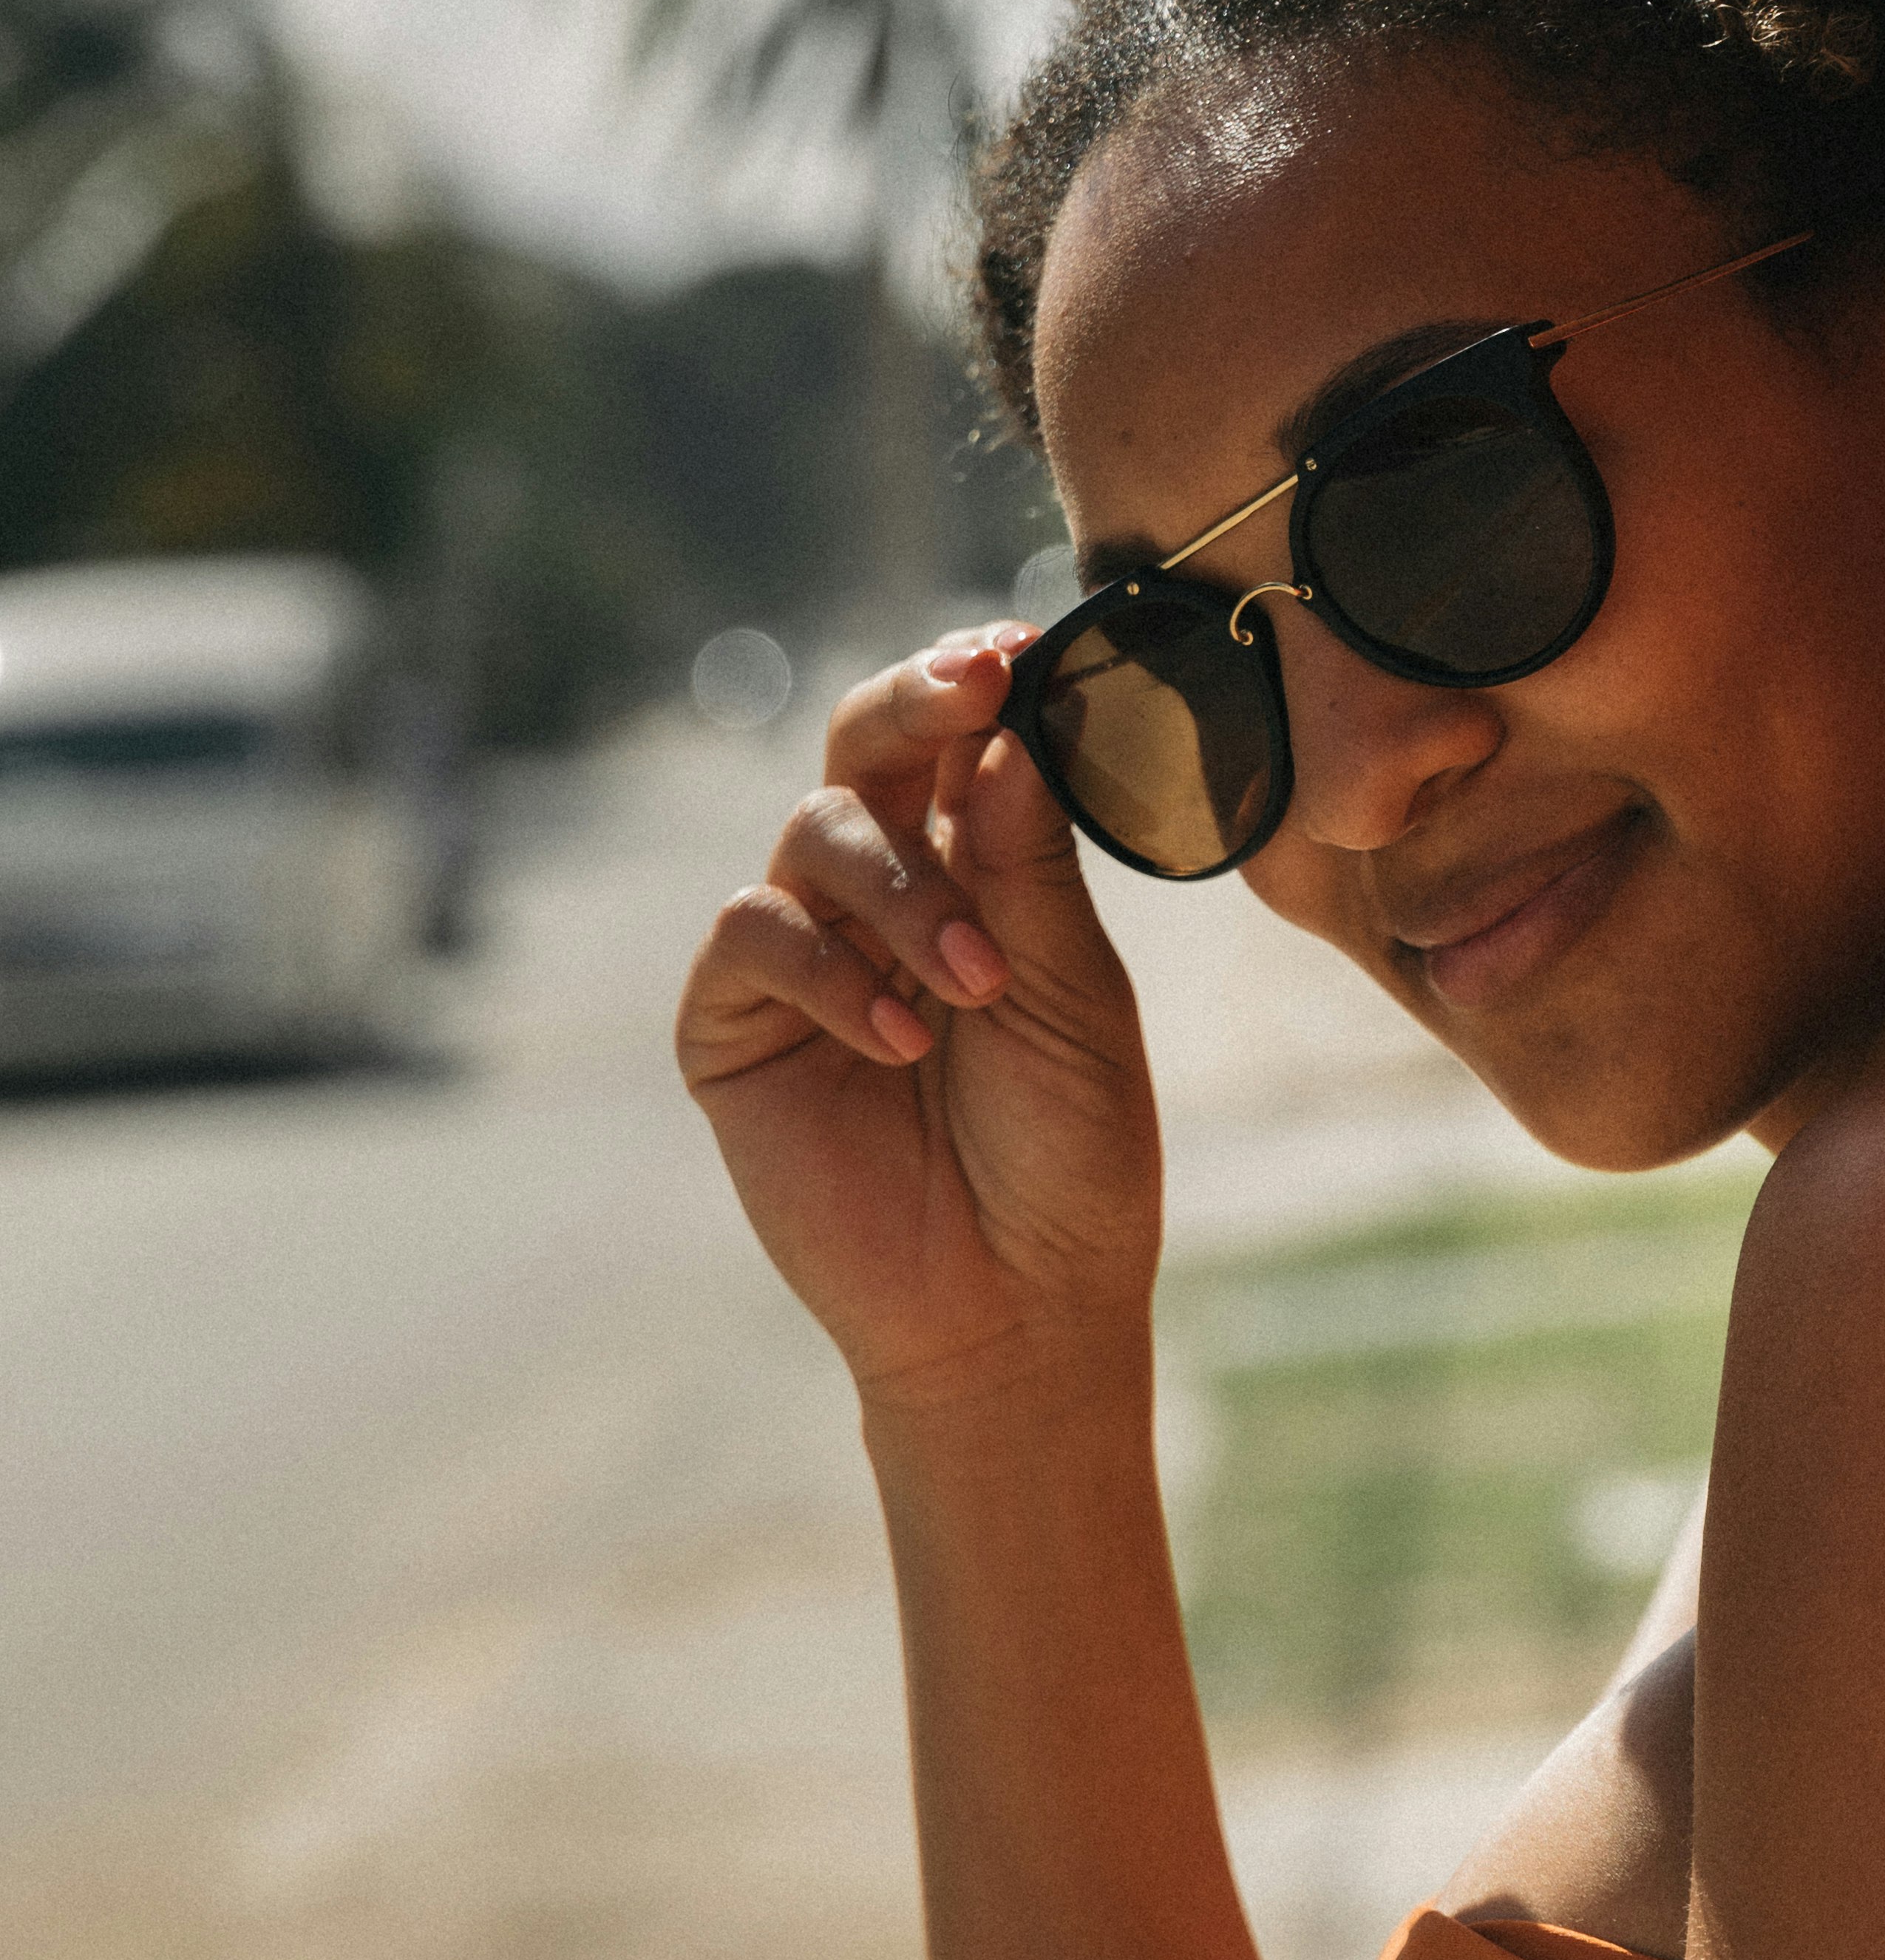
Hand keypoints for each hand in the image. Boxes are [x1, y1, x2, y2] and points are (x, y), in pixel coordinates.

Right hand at [677, 625, 1162, 1407]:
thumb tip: (1006, 738)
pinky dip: (825, 970)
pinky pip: (752, 935)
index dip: (974, 685)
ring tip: (978, 985)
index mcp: (980, 872)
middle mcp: (883, 896)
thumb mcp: (1075, 1003)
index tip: (1013, 652)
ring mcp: (805, 957)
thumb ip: (1031, 873)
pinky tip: (895, 1042)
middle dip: (913, 703)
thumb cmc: (1070, 1158)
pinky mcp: (735, 1027)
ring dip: (903, 890)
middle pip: (863, 745)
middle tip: (973, 693)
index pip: (961, 742)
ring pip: (814, 832)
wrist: (1017, 1307)